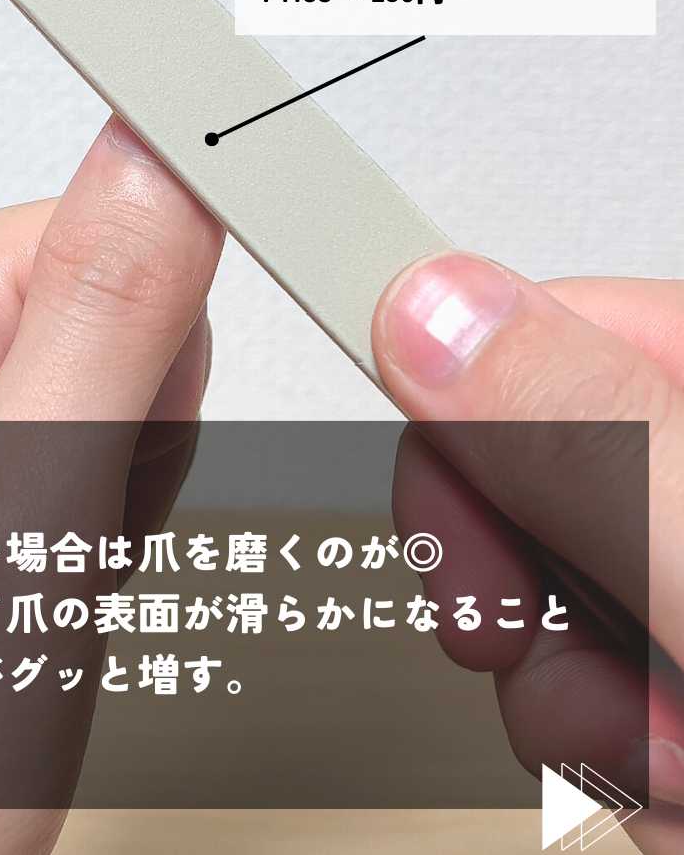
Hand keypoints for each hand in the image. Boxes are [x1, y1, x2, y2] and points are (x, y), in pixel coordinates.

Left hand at [0, 117, 223, 854]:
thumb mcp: (26, 511)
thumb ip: (108, 307)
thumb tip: (159, 145)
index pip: (115, 228)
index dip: (152, 366)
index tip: (108, 462)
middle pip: (125, 299)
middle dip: (136, 433)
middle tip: (64, 537)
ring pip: (130, 368)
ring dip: (123, 478)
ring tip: (44, 570)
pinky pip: (102, 420)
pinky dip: (105, 502)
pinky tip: (43, 568)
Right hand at [373, 255, 683, 853]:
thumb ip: (599, 438)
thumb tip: (437, 304)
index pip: (547, 331)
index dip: (470, 439)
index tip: (456, 556)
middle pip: (539, 480)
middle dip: (545, 610)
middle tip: (606, 685)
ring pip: (566, 604)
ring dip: (598, 715)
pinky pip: (608, 697)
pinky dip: (636, 769)